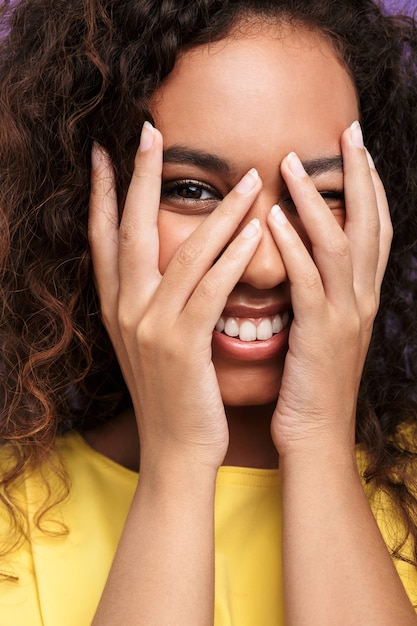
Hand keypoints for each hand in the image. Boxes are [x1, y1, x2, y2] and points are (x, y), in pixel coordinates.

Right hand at [88, 123, 262, 471]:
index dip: (103, 193)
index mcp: (115, 308)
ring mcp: (151, 328)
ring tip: (249, 179)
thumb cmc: (170, 392)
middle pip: (131, 230)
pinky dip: (234, 258)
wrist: (174, 448)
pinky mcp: (182, 346)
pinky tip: (256, 232)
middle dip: (140, 178)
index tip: (106, 153)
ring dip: (219, 212)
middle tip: (149, 132)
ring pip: (184, 254)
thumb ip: (147, 300)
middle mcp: (125, 311)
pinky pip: (211, 290)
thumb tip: (161, 261)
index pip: (102, 238)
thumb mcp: (147, 342)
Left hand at [267, 122, 391, 457]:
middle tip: (347, 131)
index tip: (355, 147)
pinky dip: (294, 245)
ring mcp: (345, 315)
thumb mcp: (322, 329)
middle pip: (369, 223)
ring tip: (294, 163)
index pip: (374, 228)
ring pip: (340, 243)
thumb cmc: (310, 381)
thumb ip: (319, 291)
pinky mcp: (319, 333)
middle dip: (360, 175)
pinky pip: (309, 280)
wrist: (315, 435)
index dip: (369, 185)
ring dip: (318, 200)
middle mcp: (362, 298)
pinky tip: (275, 216)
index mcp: (362, 296)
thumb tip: (303, 256)